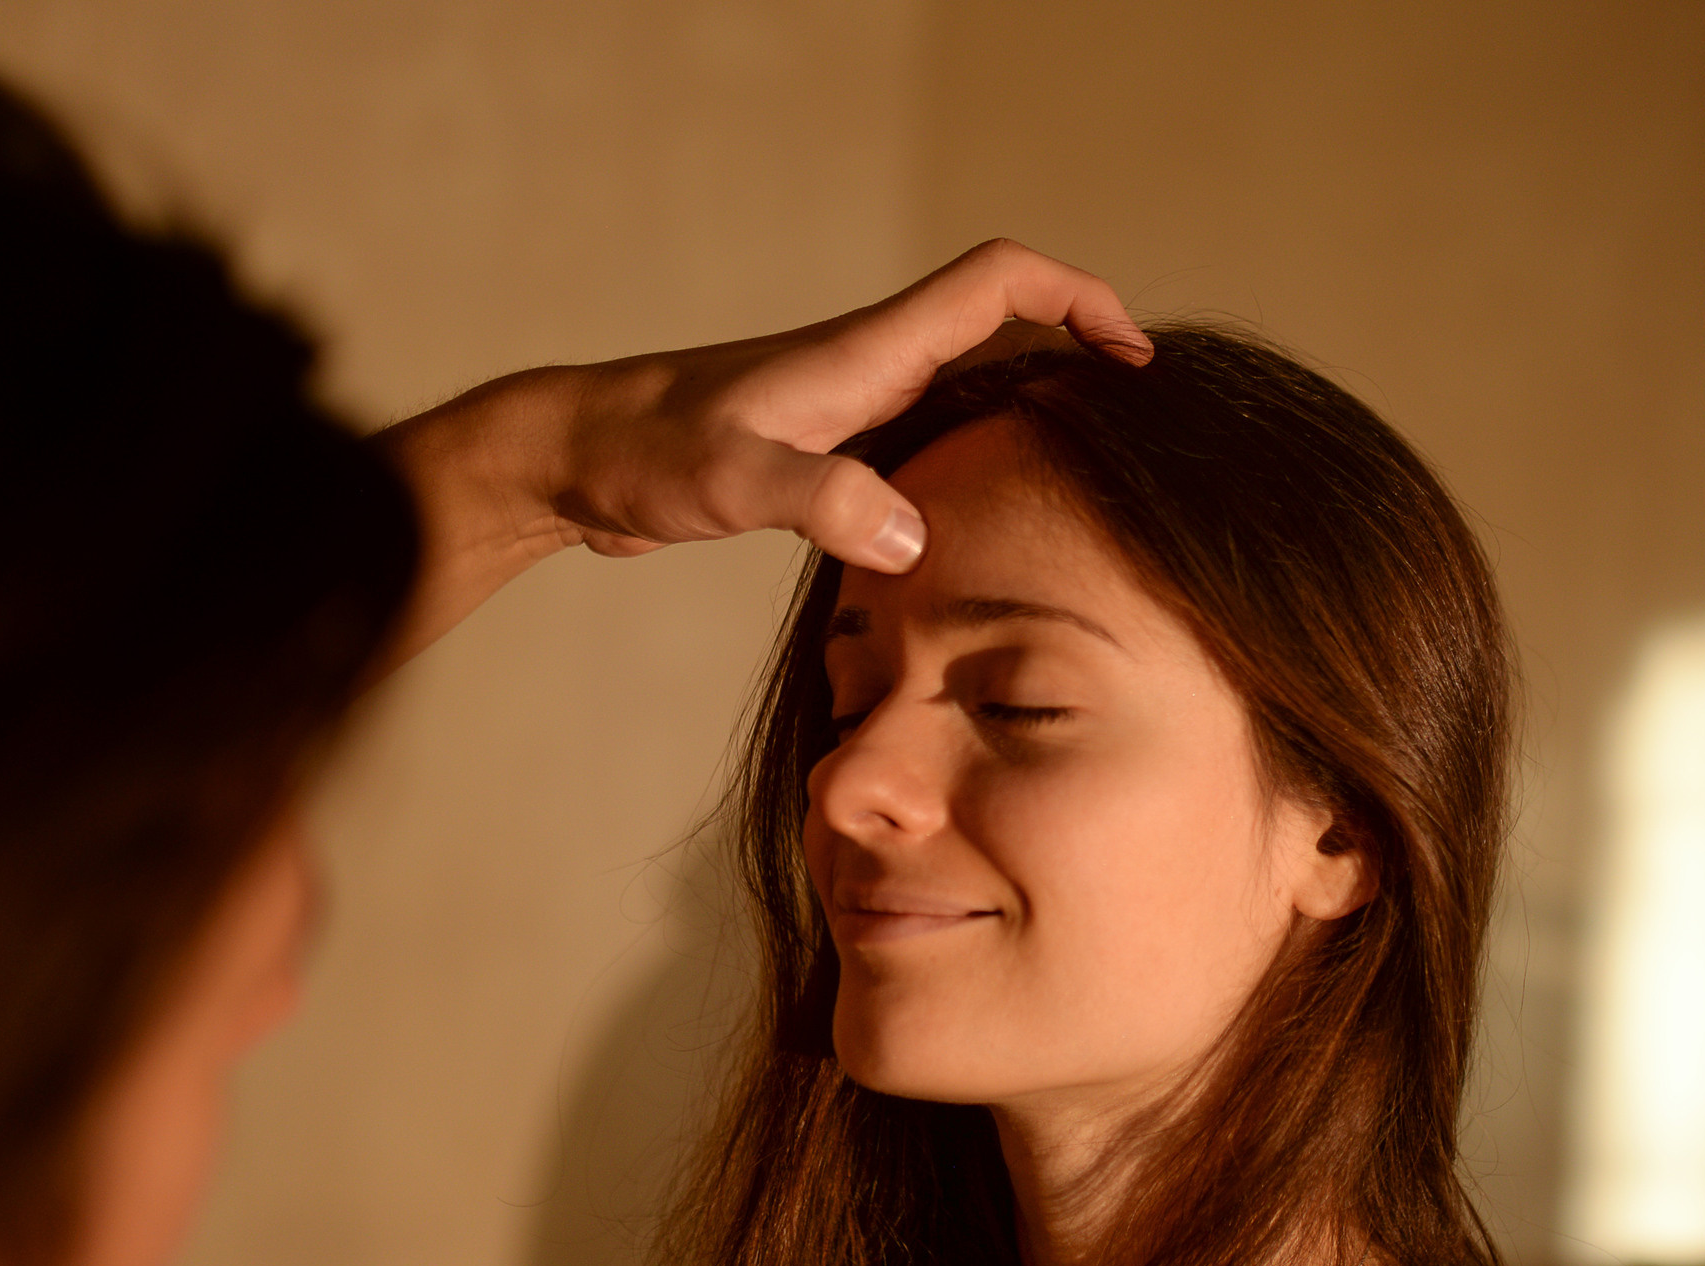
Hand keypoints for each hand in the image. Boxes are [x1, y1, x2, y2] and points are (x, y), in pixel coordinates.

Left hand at [377, 240, 1147, 656]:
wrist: (570, 460)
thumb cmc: (641, 456)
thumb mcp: (729, 480)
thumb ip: (818, 500)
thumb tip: (910, 540)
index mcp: (866, 355)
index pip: (1000, 285)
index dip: (1080, 299)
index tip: (1133, 355)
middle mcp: (868, 368)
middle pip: (1004, 328)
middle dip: (1079, 355)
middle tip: (1134, 430)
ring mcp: (848, 408)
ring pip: (969, 386)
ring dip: (1030, 412)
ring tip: (1081, 482)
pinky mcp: (823, 452)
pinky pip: (927, 440)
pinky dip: (973, 463)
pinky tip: (978, 533)